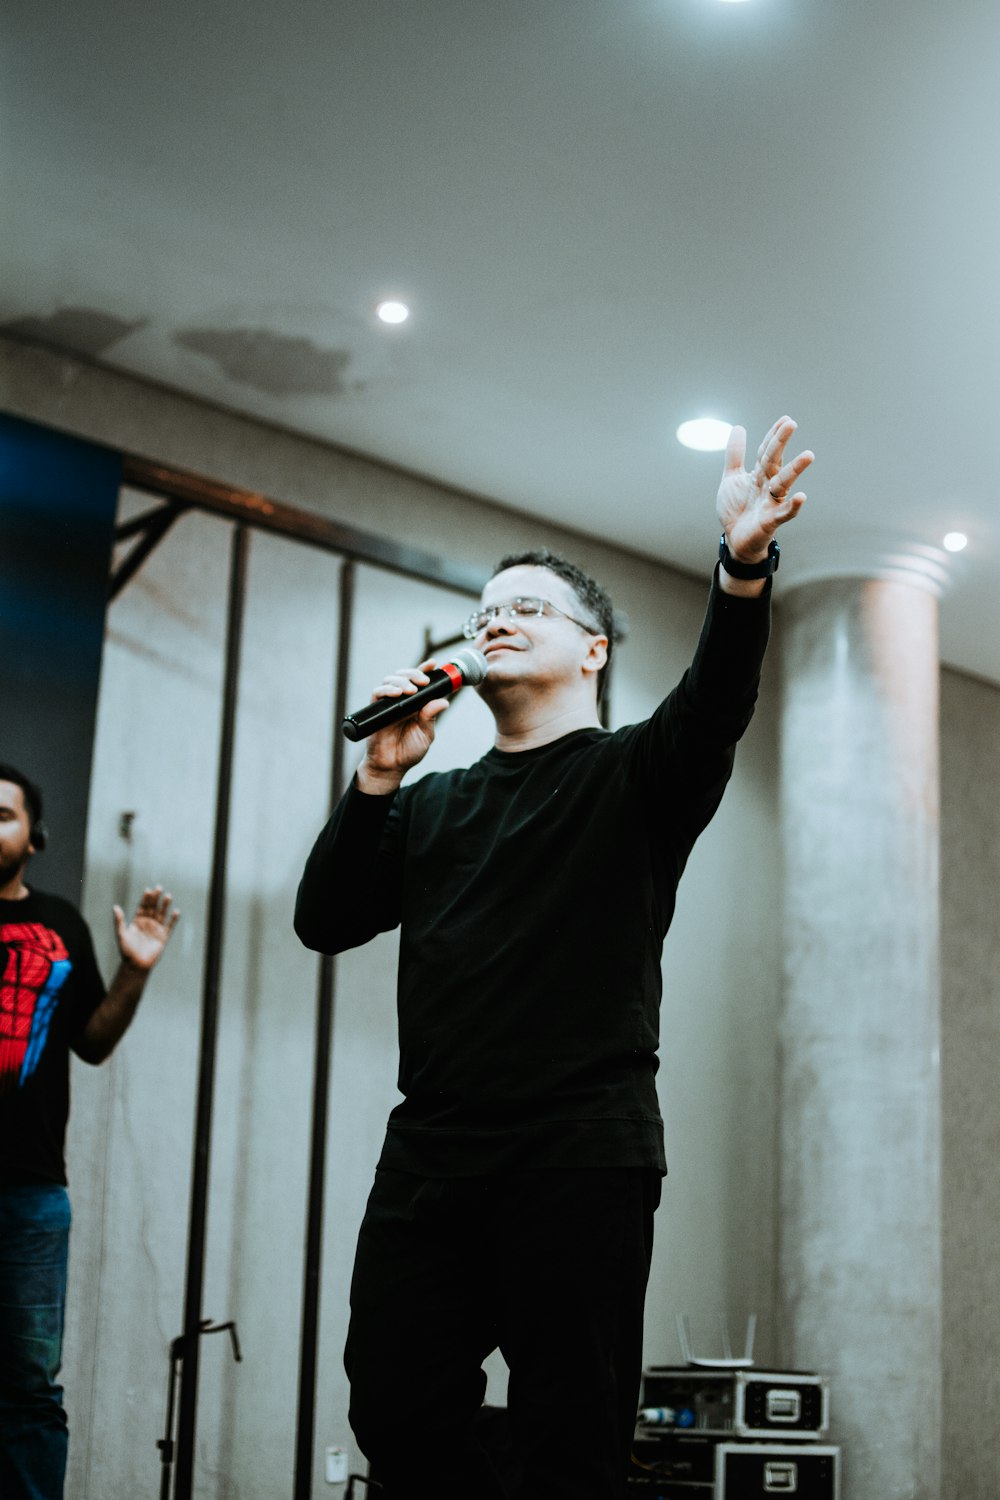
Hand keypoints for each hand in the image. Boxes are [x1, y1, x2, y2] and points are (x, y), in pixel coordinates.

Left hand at [113, 886, 179, 971]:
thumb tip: (115, 907)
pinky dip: (173, 919)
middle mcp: (147, 924)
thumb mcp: (121, 934)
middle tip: (159, 887)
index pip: (142, 907)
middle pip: (153, 908)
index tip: (148, 890)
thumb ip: (119, 921)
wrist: (136, 965)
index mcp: (137, 922)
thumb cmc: (126, 951)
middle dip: (156, 898)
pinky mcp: (163, 937)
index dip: (145, 899)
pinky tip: (176, 911)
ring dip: (165, 905)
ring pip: (161, 914)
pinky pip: (170, 926)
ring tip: (168, 896)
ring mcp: (156, 930)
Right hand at [357, 659, 448, 791]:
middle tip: (423, 680)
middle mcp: (402, 700)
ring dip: (402, 680)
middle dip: (414, 673)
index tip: (434, 664)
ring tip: (411, 689)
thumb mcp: (425, 734)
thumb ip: (431, 717)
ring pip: (391, 680)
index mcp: (416, 704)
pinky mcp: (376, 710)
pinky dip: (387, 689)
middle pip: (405, 676)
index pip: (420, 682)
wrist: (391, 767)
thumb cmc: (409, 751)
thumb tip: (443, 701)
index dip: (426, 670)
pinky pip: (378, 693)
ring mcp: (388, 704)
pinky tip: (397, 693)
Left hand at [717, 416, 813, 561]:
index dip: (773, 436)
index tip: (785, 419)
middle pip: (774, 461)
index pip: (766, 451)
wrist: (735, 539)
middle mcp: (768, 485)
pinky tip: (801, 497)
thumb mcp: (731, 478)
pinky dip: (792, 506)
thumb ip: (735, 455)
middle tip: (791, 423)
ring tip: (809, 455)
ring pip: (783, 483)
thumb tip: (739, 427)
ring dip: (795, 469)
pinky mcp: (770, 521)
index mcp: (759, 474)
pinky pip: (783, 513)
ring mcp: (771, 502)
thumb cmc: (737, 508)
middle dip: (780, 443)